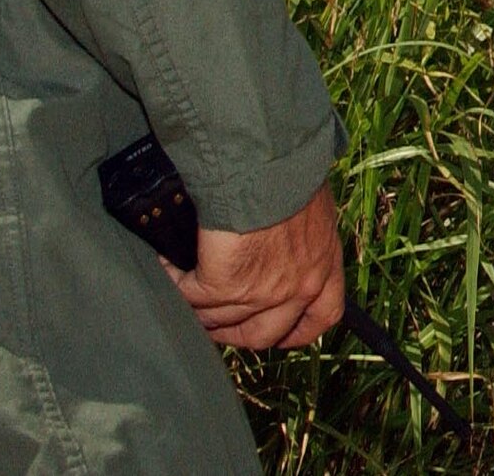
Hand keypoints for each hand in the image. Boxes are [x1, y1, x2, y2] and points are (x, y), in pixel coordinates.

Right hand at [167, 181, 344, 349]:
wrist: (269, 160)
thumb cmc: (290, 169)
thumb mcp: (314, 205)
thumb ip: (305, 232)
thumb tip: (285, 236)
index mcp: (326, 263)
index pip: (322, 317)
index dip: (297, 331)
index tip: (279, 333)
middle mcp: (300, 286)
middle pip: (264, 334)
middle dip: (235, 332)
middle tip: (214, 318)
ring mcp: (263, 292)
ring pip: (221, 320)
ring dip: (198, 308)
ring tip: (182, 287)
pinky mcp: (226, 285)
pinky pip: (192, 298)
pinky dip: (175, 284)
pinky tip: (167, 267)